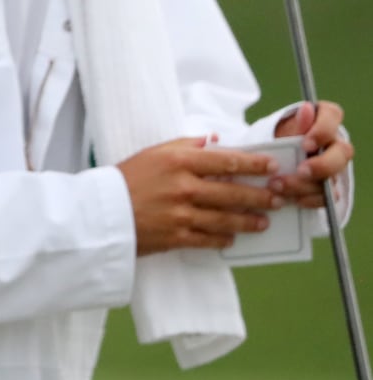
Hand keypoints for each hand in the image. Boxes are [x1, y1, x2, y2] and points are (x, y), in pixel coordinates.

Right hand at [117, 137, 281, 255]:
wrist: (102, 212)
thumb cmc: (126, 179)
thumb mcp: (152, 153)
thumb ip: (184, 145)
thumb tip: (213, 140)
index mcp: (178, 162)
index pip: (226, 161)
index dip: (254, 164)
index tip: (271, 166)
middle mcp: (183, 187)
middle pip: (233, 192)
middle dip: (261, 196)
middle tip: (278, 197)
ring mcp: (181, 214)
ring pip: (227, 219)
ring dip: (250, 220)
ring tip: (264, 221)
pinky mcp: (176, 237)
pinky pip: (210, 239)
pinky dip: (224, 239)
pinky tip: (233, 237)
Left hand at [273, 101, 354, 208]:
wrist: (274, 161)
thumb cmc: (281, 139)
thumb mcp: (284, 131)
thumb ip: (298, 123)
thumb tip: (306, 109)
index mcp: (324, 120)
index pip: (333, 115)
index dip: (323, 130)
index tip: (306, 144)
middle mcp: (334, 143)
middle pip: (342, 152)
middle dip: (322, 165)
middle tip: (301, 170)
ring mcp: (334, 166)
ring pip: (332, 177)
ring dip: (306, 185)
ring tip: (279, 186)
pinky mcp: (329, 187)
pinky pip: (327, 196)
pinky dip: (310, 199)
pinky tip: (294, 200)